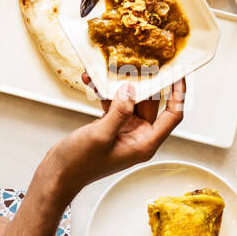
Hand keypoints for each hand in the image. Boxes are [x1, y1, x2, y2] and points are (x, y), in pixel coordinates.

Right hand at [46, 81, 184, 196]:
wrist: (58, 174)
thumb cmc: (80, 163)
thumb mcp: (101, 135)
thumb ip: (119, 111)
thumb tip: (131, 90)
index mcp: (145, 143)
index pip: (172, 115)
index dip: (178, 94)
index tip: (177, 73)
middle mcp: (138, 136)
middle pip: (150, 103)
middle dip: (143, 82)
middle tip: (137, 61)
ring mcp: (124, 130)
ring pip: (129, 100)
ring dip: (118, 85)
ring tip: (109, 68)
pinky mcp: (109, 126)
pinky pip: (113, 104)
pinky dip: (103, 92)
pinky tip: (91, 80)